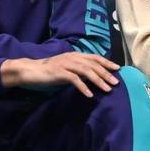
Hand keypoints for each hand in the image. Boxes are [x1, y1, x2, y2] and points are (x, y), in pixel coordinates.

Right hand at [1, 53, 119, 97]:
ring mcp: (66, 64)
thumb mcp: (68, 68)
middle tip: (116, 83)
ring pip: (86, 71)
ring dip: (98, 81)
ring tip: (107, 89)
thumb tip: (94, 76)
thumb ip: (80, 70)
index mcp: (75, 55)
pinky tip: (89, 95)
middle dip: (106, 74)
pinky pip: (74, 79)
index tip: (118, 69)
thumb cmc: (50, 71)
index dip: (107, 63)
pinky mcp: (59, 72)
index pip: (95, 57)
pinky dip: (83, 87)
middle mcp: (72, 58)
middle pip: (93, 65)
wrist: (31, 71)